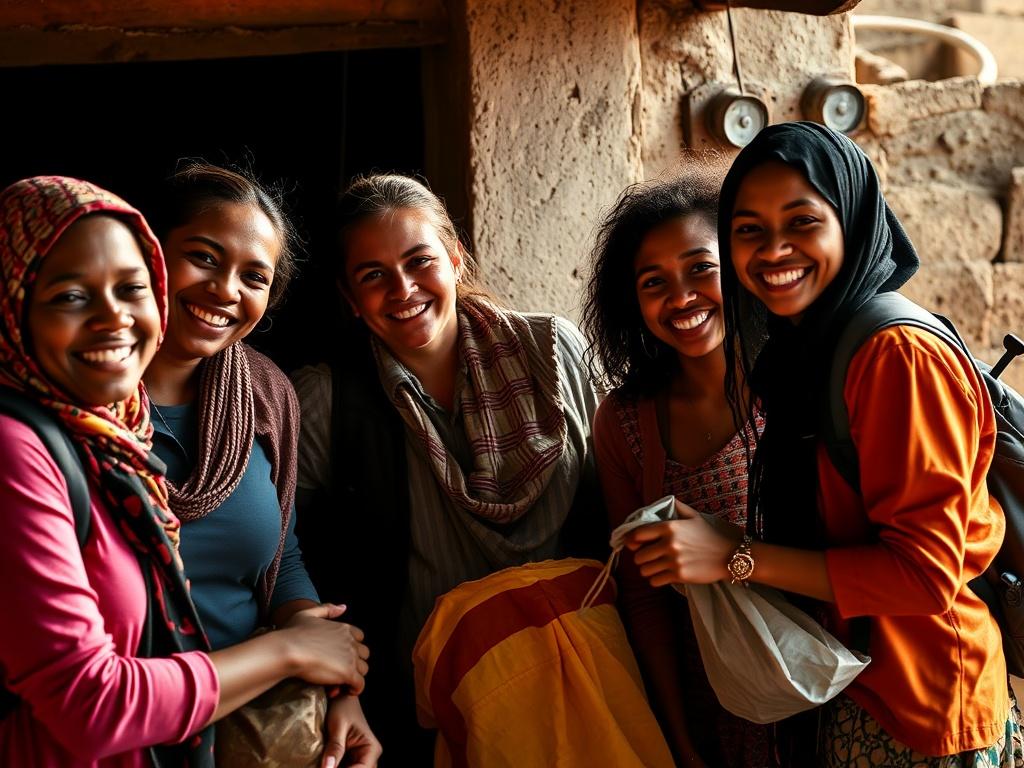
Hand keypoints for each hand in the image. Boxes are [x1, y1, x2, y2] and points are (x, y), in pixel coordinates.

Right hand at [279, 603, 369, 692]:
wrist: (288, 650)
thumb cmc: (292, 633)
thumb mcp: (308, 614)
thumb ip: (326, 610)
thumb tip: (343, 607)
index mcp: (344, 628)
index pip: (359, 638)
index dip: (351, 648)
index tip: (339, 657)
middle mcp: (351, 641)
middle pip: (364, 654)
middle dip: (355, 662)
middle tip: (339, 671)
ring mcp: (351, 657)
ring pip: (363, 669)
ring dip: (354, 676)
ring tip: (340, 683)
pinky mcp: (348, 673)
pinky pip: (360, 684)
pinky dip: (355, 689)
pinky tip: (343, 690)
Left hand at [321, 695, 381, 767]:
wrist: (340, 695)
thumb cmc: (342, 706)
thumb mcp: (338, 726)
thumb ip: (335, 748)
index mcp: (371, 748)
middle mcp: (368, 756)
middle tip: (325, 766)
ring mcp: (359, 758)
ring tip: (323, 764)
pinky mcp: (349, 758)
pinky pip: (344, 767)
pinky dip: (334, 767)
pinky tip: (325, 764)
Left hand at [624, 500, 740, 586]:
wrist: (730, 556)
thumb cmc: (710, 536)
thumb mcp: (694, 516)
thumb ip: (676, 507)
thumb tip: (663, 502)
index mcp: (669, 527)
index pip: (637, 534)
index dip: (631, 540)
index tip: (633, 544)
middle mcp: (669, 544)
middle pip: (638, 556)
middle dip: (641, 558)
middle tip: (648, 558)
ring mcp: (674, 561)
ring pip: (644, 570)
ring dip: (648, 570)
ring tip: (655, 567)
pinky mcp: (679, 576)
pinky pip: (655, 581)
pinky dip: (656, 579)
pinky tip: (662, 575)